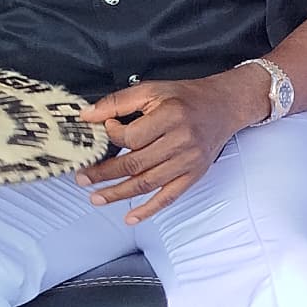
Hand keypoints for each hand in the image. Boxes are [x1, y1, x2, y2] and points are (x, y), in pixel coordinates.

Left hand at [76, 72, 263, 224]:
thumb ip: (118, 101)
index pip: (131, 137)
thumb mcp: (152, 89)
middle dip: (104, 173)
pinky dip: (149, 209)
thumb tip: (88, 115)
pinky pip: (169, 197)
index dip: (111, 136)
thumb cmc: (187, 97)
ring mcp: (188, 161)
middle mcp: (181, 141)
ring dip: (118, 193)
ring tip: (96, 198)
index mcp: (170, 116)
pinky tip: (131, 216)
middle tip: (82, 178)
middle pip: (134, 164)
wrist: (223, 106)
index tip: (104, 132)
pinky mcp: (193, 175)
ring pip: (147, 183)